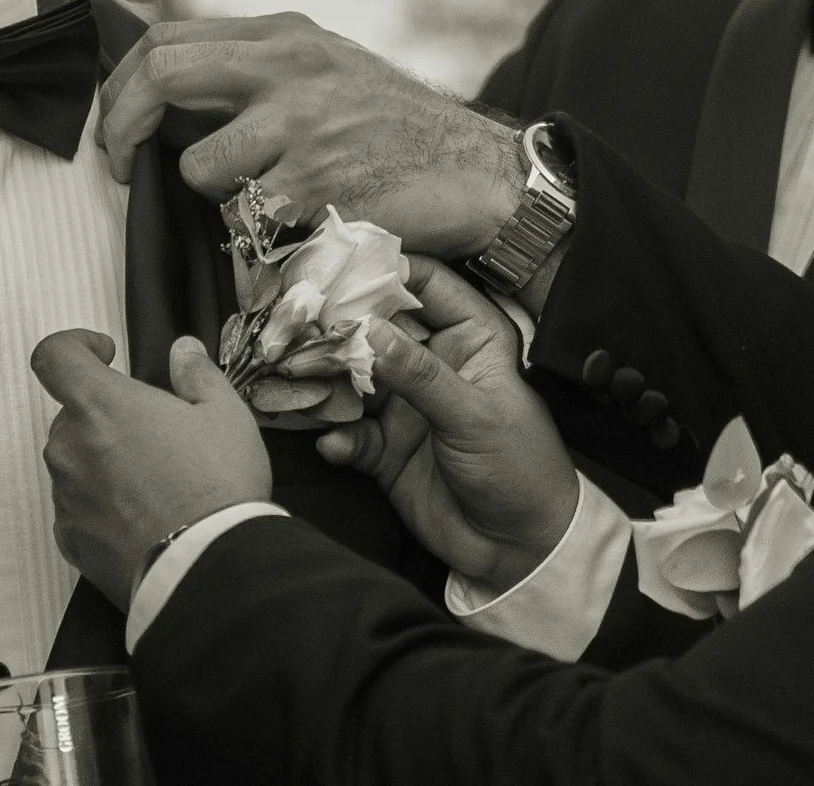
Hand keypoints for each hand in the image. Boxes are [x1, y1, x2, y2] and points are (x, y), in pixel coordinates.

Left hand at [33, 332, 271, 607]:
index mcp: (101, 406)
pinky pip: (79, 507)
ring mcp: (66, 497)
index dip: (74, 346)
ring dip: (105, 460)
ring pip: (75, 462)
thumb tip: (182, 352)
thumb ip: (197, 375)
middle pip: (73, 415)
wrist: (207, 568)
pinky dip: (103, 504)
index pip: (54, 357)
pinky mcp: (71, 540)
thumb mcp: (225, 415)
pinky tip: (145, 517)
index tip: (105, 356)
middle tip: (156, 433)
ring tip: (157, 481)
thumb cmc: (216, 484)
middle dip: (108, 415)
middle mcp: (70, 448)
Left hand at [96, 14, 523, 259]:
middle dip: (122, 127)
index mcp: (287, 35)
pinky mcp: (317, 186)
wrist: (479, 172)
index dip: (122, 85)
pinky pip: (245, 221)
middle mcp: (291, 68)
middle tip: (120, 167)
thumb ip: (258, 69)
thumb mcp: (329, 68)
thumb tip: (166, 89)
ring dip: (214, 197)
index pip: (168, 39)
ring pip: (199, 166)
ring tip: (258, 200)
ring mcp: (303, 126)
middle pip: (163, 75)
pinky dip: (258, 234)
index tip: (116, 124)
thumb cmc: (398, 129)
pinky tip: (299, 224)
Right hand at [315, 259, 578, 591]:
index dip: (385, 269)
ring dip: (323, 379)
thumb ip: (420, 375)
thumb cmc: (519, 469)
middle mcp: (432, 364)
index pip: (426, 285)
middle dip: (337, 326)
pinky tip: (333, 445)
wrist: (519, 549)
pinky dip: (335, 436)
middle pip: (376, 328)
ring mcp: (406, 406)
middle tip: (295, 321)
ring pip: (352, 379)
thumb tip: (371, 332)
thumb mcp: (474, 415)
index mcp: (470, 339)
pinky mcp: (385, 449)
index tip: (340, 264)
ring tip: (293, 377)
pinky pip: (349, 432)